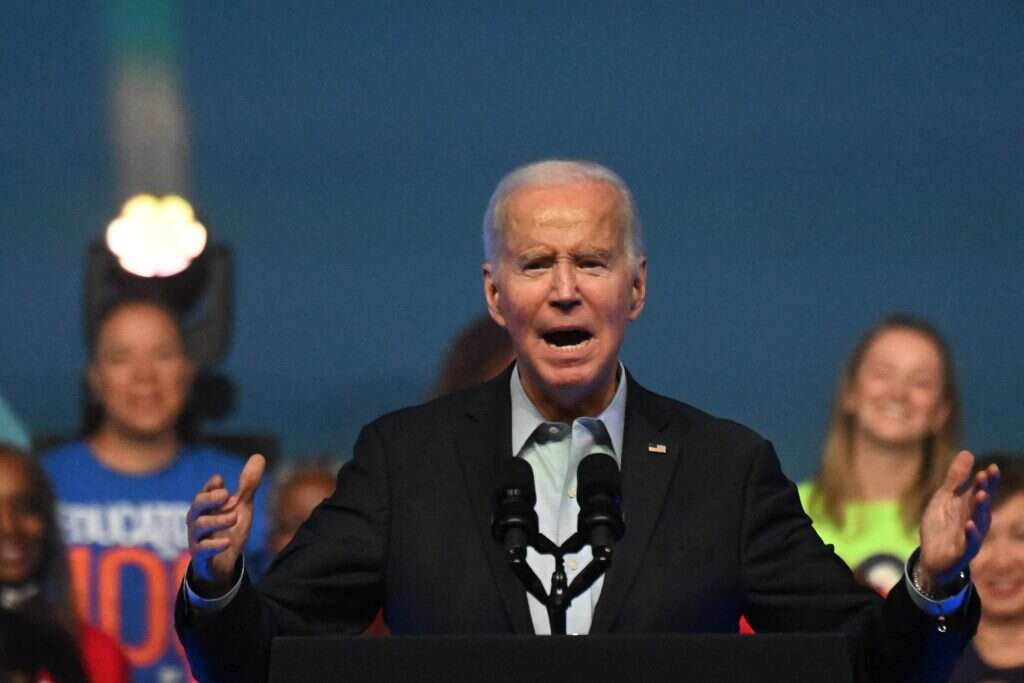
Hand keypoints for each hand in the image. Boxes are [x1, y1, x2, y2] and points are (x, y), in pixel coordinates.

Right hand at [187, 453, 265, 595]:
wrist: (222, 563)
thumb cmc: (228, 529)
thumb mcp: (241, 505)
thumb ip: (248, 484)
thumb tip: (259, 456)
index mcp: (207, 505)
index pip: (205, 491)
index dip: (211, 486)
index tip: (220, 480)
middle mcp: (198, 519)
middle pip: (197, 505)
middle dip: (209, 499)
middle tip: (225, 494)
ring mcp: (197, 537)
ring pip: (200, 526)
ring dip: (216, 520)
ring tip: (234, 517)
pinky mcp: (200, 555)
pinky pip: (202, 549)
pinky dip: (214, 545)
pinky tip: (227, 542)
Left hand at [917, 450, 998, 591]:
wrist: (931, 557)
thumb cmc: (940, 526)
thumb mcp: (943, 498)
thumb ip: (955, 478)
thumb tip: (968, 452)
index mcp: (970, 507)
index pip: (982, 491)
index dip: (988, 481)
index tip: (991, 467)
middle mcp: (975, 521)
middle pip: (981, 504)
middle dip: (984, 490)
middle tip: (985, 475)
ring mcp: (970, 537)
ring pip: (979, 522)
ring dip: (980, 509)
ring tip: (981, 495)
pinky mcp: (962, 553)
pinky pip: (970, 544)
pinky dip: (971, 534)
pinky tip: (970, 524)